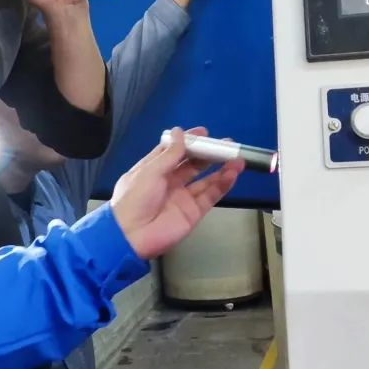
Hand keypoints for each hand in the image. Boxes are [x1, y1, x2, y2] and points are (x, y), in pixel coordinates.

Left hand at [110, 127, 242, 259]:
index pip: (174, 151)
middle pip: (193, 164)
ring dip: (221, 169)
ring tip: (237, 158)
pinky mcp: (193, 212)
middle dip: (209, 153)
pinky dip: (222, 185)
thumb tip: (179, 131)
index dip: (189, 141)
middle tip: (226, 144)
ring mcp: (182, 197)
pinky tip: (232, 174)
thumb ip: (169, 154)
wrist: (131, 237)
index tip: (204, 133)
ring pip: (206, 180)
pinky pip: (210, 196)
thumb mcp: (150, 171)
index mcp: (154, 169)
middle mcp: (169, 181)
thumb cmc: (135, 198)